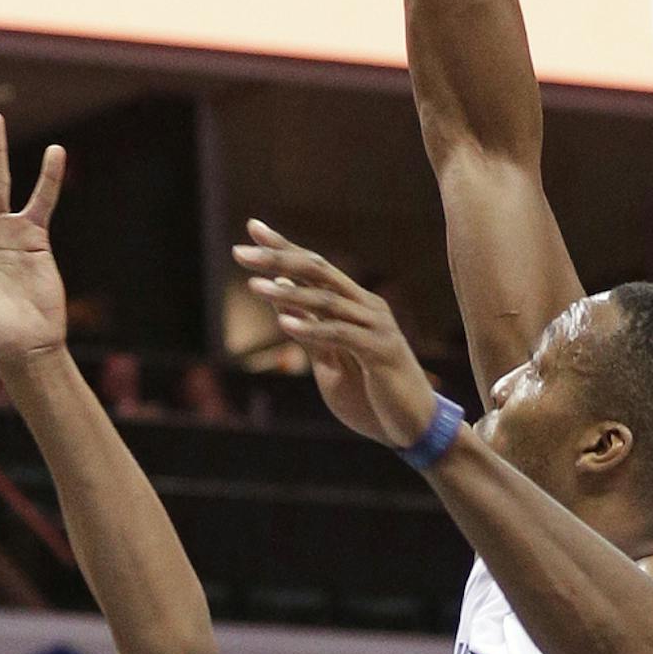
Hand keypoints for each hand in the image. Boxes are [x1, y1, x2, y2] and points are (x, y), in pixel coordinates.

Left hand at [233, 222, 438, 448]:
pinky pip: (341, 335)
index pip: (315, 266)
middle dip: (278, 259)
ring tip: (254, 286)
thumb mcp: (331, 359)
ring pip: (326, 301)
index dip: (284, 247)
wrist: (411, 426)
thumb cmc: (372, 394)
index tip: (252, 227)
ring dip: (288, 293)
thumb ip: (309, 327)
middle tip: (240, 252)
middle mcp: (367, 307)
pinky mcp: (380, 352)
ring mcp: (376, 327)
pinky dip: (312, 329)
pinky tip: (285, 323)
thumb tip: (280, 291)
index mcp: (355, 304)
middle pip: (319, 271)